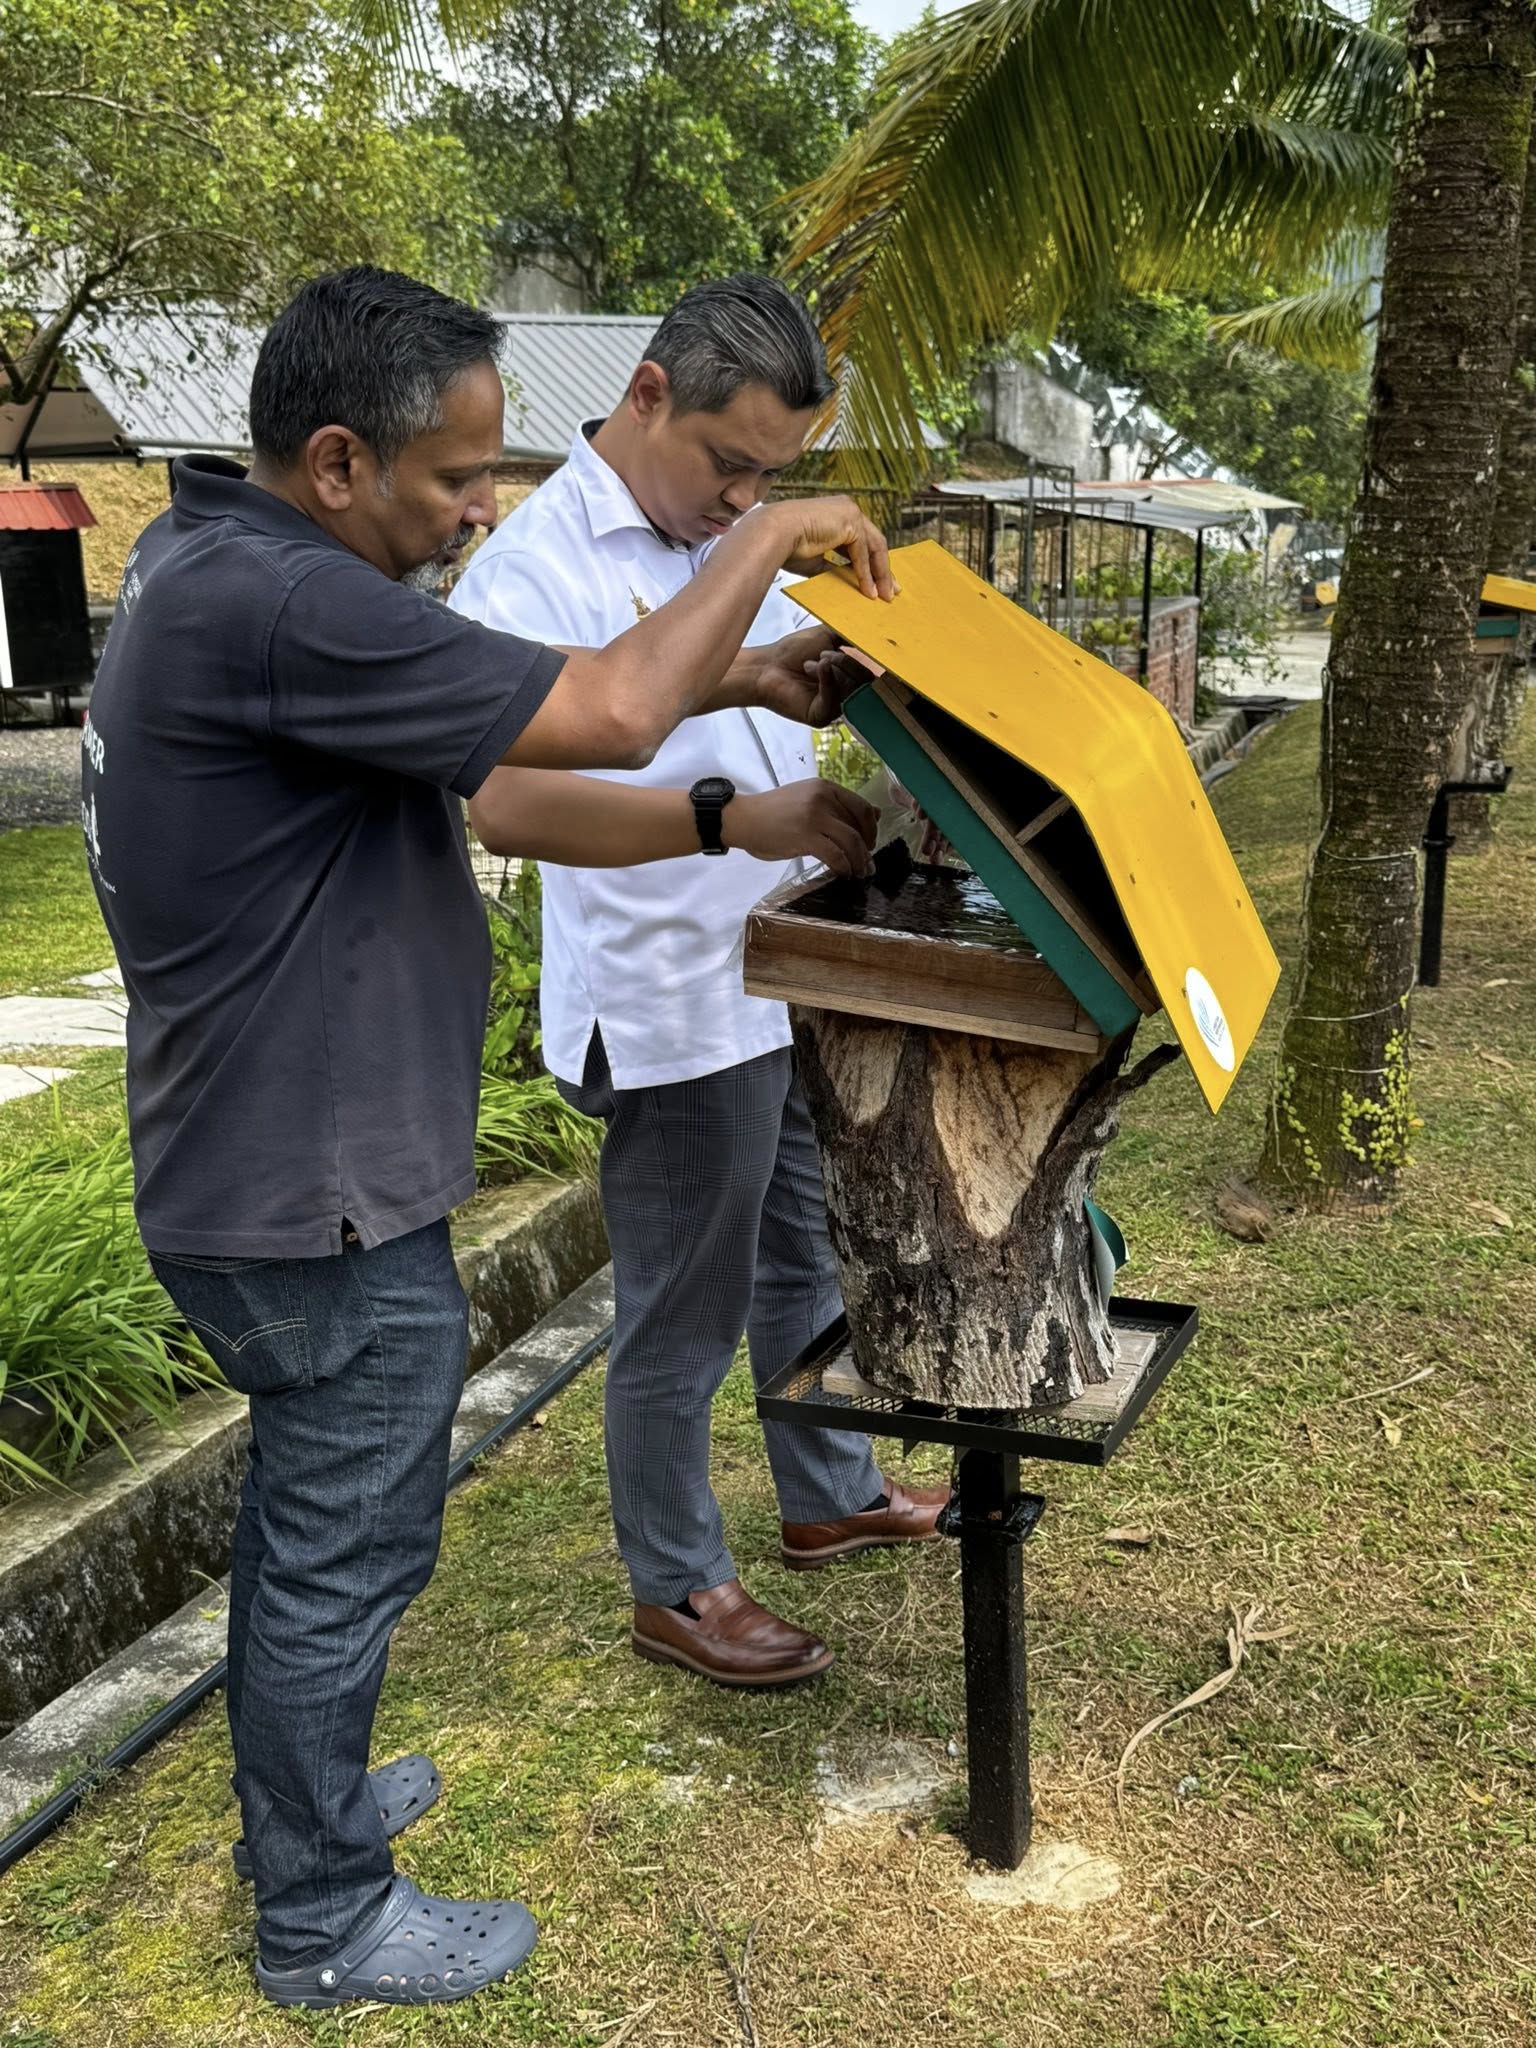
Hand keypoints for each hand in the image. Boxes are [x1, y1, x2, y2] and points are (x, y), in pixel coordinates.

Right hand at [725, 778, 877, 877]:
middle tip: (867, 864)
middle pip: (859, 826)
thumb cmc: (772, 813)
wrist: (742, 818)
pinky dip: (844, 867)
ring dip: (860, 861)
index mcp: (825, 787)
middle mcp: (823, 798)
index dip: (871, 829)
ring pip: (851, 841)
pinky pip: (836, 855)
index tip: (869, 844)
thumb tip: (875, 813)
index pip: (862, 807)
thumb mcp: (807, 800)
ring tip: (859, 873)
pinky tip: (843, 874)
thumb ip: (837, 806)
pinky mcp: (806, 836)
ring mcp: (815, 816)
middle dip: (867, 849)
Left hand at [749, 627, 881, 727]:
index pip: (872, 672)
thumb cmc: (793, 652)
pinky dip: (828, 681)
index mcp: (850, 678)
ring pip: (852, 690)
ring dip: (835, 669)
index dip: (870, 658)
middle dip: (849, 663)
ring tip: (814, 660)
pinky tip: (818, 667)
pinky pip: (834, 701)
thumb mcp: (827, 636)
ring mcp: (834, 708)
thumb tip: (872, 629)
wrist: (766, 666)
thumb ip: (851, 634)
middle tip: (826, 654)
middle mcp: (846, 695)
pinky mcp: (821, 717)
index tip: (864, 645)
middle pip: (866, 682)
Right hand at [768, 496, 895, 600]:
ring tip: (885, 596)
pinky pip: (863, 552)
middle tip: (892, 591)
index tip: (878, 583)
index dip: (871, 564)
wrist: (774, 534)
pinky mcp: (851, 520)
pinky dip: (867, 573)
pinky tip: (869, 591)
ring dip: (880, 574)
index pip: (862, 541)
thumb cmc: (787, 546)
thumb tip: (846, 580)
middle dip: (883, 569)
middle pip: (874, 543)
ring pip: (874, 547)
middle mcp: (847, 509)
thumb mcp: (816, 560)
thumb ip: (834, 566)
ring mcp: (851, 512)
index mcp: (838, 515)